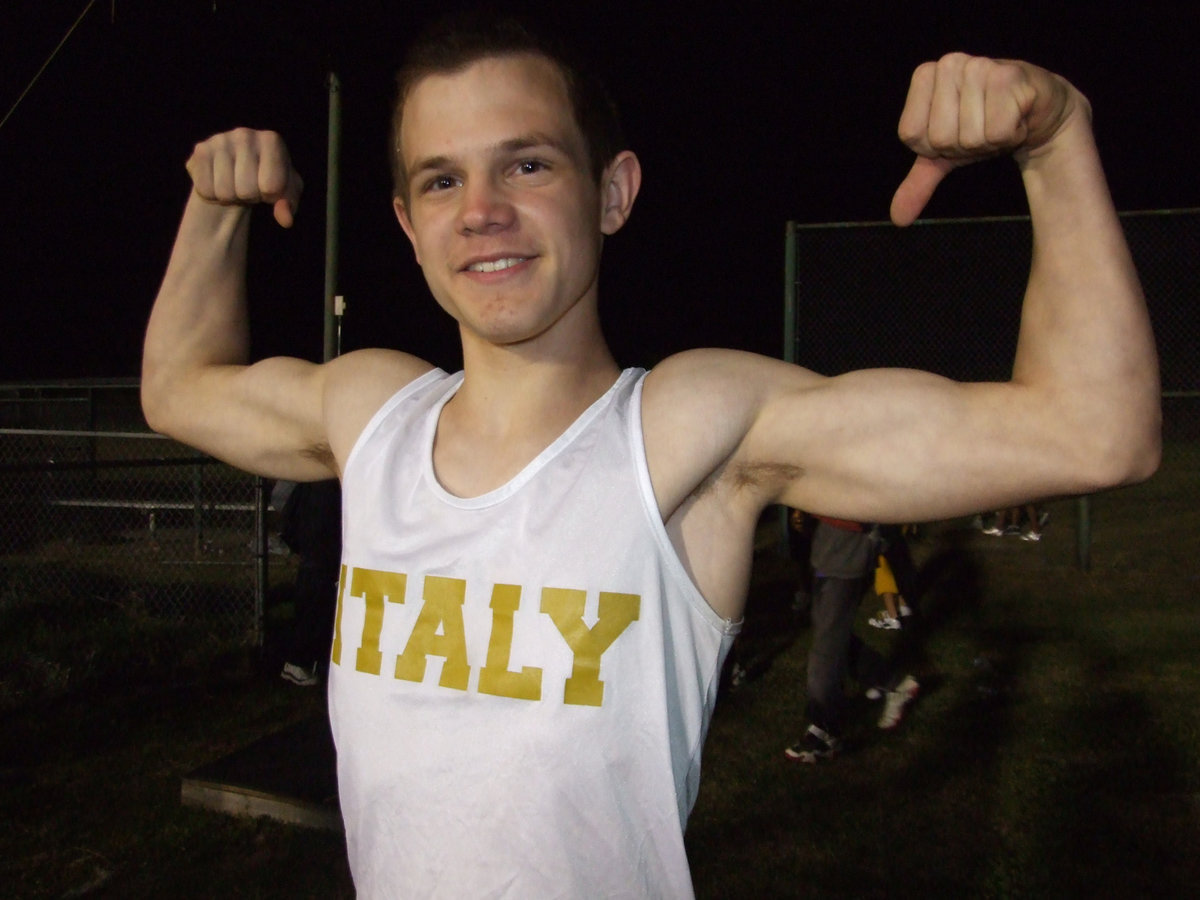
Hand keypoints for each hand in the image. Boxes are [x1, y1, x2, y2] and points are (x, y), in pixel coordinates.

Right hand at [185, 128, 303, 227]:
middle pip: (247, 190)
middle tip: (249, 186)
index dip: (270, 196)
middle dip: (249, 197)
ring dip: (230, 197)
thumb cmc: (267, 181)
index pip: (272, 186)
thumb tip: (286, 220)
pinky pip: (206, 190)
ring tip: (235, 183)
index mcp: (271, 140)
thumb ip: (289, 205)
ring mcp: (219, 140)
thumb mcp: (285, 193)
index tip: (268, 187)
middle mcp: (245, 134)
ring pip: (225, 192)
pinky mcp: (200, 150)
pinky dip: (212, 195)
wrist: (236, 173)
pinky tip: (218, 181)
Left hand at [889, 54, 1083, 226]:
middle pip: (940, 138)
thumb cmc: (985, 127)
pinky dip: (1010, 134)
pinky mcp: (1009, 76)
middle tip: (982, 126)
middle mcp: (950, 64)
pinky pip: (997, 132)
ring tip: (999, 120)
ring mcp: (979, 66)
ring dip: (989, 141)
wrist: (1038, 114)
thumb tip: (898, 219)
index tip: (957, 130)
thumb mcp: (946, 155)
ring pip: (970, 137)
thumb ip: (919, 182)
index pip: (912, 135)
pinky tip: (1017, 116)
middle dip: (964, 145)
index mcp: (925, 76)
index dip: (937, 146)